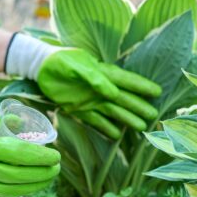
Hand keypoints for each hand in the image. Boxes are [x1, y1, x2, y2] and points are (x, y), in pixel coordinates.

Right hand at [0, 108, 60, 196]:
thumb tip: (18, 122)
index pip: (21, 155)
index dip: (42, 157)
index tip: (56, 156)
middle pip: (22, 175)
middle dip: (43, 173)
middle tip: (56, 169)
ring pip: (13, 190)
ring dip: (33, 186)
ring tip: (46, 180)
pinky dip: (14, 193)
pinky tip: (23, 188)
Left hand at [5, 34, 161, 138]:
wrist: (40, 68)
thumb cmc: (59, 61)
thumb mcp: (75, 66)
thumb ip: (93, 78)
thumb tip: (112, 92)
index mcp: (102, 73)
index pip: (126, 81)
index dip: (141, 86)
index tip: (157, 92)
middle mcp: (100, 88)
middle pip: (123, 99)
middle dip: (138, 106)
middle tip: (153, 116)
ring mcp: (91, 100)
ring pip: (113, 111)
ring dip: (126, 119)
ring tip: (140, 128)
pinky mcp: (80, 109)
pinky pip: (96, 120)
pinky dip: (106, 128)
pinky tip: (117, 135)